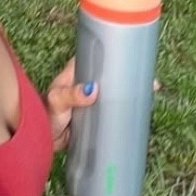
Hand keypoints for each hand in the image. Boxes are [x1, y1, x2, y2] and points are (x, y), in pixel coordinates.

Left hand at [45, 57, 160, 154]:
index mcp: (78, 71)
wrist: (44, 140)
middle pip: (113, 74)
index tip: (135, 57)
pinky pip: (115, 107)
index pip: (99, 56)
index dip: (117, 55)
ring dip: (132, 91)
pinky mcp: (98, 113)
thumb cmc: (46, 115)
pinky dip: (127, 107)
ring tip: (151, 92)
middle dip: (132, 75)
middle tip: (150, 81)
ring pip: (116, 91)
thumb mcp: (58, 102)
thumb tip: (92, 89)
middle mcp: (88, 81)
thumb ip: (71, 95)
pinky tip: (140, 110)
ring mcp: (95, 98)